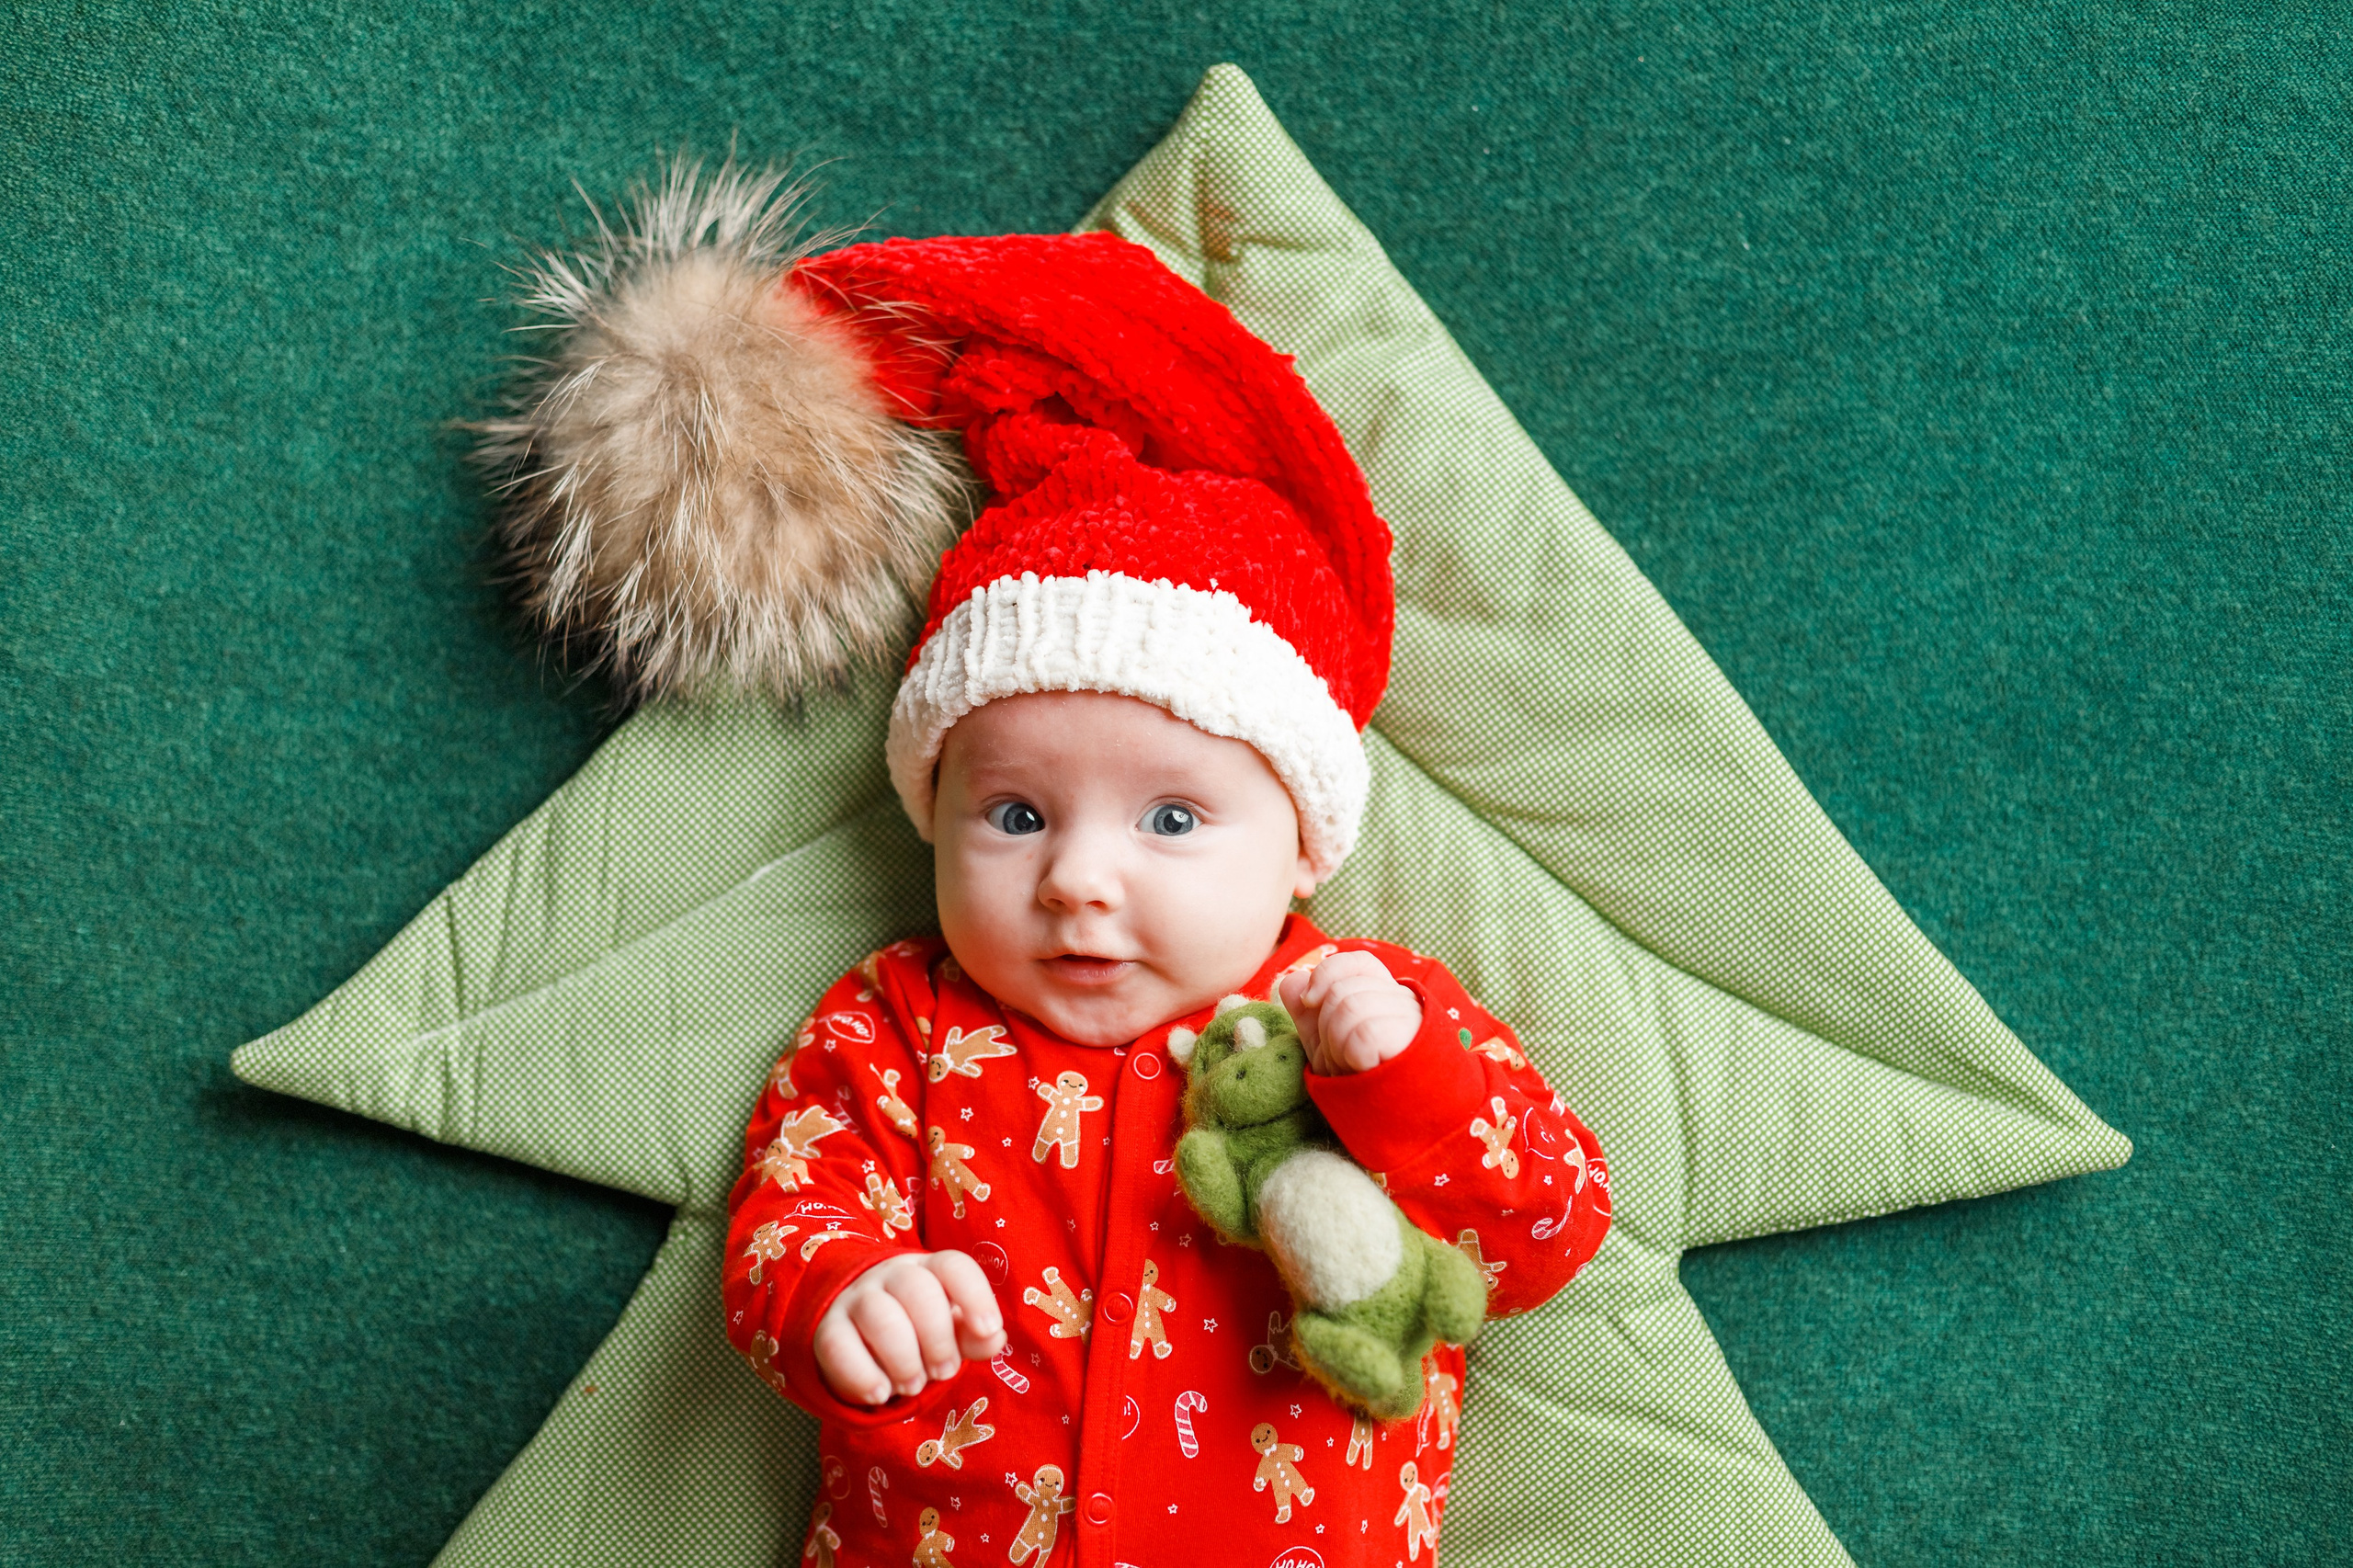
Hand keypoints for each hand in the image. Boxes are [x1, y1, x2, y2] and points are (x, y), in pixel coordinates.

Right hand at [814, 1250, 1005, 1404]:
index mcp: (928, 1269)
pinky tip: (880, 1393)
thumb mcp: (950, 1332)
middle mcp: (891, 1276)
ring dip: (904, 1358)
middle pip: (916, 1288)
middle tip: (943, 1371)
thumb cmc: (916, 1331)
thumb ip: (974, 1336)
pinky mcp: (827, 1329)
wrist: (855, 1332)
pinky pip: (838, 1345)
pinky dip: (862, 1375)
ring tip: (913, 1385)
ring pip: (879, 1315)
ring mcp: (856, 1299)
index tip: (988, 1329)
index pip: (952, 1266)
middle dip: (937, 1337)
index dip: (975, 1295)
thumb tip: (996, 1338)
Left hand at [1278, 950, 1421, 1075]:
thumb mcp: (1328, 1049)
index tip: (1310, 1001)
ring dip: (1337, 1047)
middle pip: (1342, 990)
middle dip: (1326, 1031)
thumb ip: (1309, 1015)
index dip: (1326, 974)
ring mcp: (1414, 1020)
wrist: (1399, 1131)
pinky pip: (1363, 1032)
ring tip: (1354, 1070)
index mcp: (1386, 996)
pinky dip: (1352, 1056)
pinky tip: (1367, 1071)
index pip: (1357, 962)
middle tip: (1344, 1062)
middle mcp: (1405, 1001)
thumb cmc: (1363, 1089)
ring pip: (1349, 1007)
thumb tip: (1292, 979)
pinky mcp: (1415, 1040)